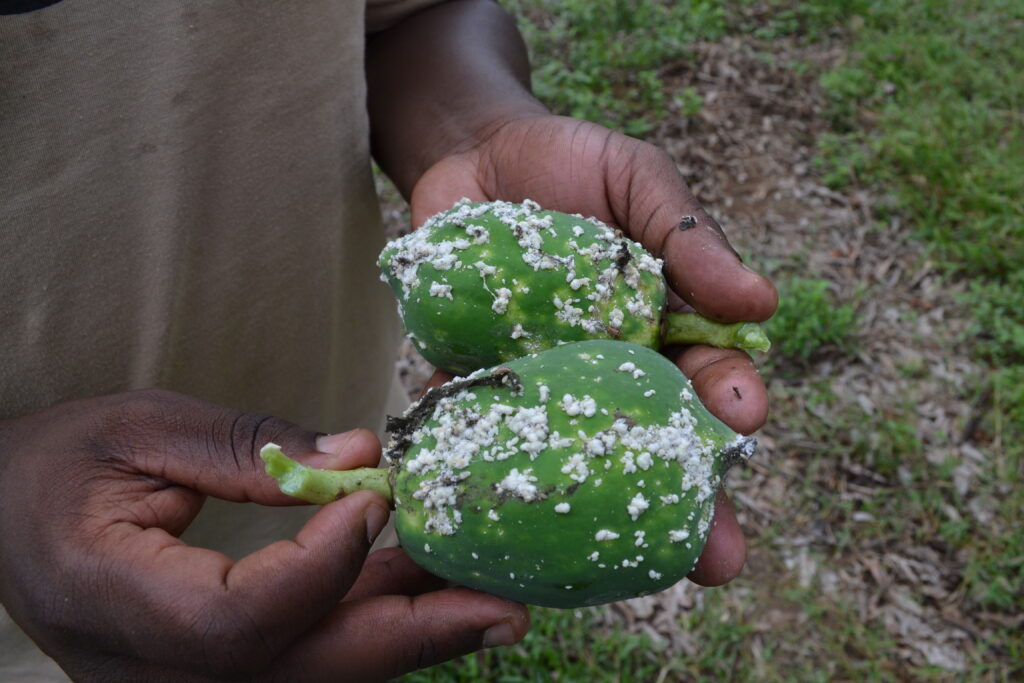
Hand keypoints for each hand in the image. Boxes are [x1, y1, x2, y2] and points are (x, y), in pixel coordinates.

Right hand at [0, 390, 528, 681]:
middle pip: (301, 671)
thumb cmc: (59, 463)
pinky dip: (370, 621)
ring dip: (408, 631)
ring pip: (316, 672)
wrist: (3, 516)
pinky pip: (305, 658)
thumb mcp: (139, 428)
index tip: (376, 499)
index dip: (319, 567)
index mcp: (112, 603)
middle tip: (503, 606)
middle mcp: (151, 673)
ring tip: (491, 599)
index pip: (238, 620)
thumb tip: (361, 455)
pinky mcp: (211, 672)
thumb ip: (250, 447)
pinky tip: (428, 588)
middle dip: (413, 635)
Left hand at [411, 114, 777, 584]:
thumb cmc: (572, 165)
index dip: (731, 403)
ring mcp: (543, 379)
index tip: (746, 419)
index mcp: (663, 326)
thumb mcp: (639, 181)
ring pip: (574, 454)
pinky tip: (497, 509)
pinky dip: (485, 460)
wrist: (477, 153)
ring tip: (615, 569)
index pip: (709, 377)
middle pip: (652, 443)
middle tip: (718, 560)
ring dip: (594, 508)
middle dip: (688, 501)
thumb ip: (687, 234)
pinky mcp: (477, 376)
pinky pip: (482, 424)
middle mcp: (607, 369)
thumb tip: (760, 302)